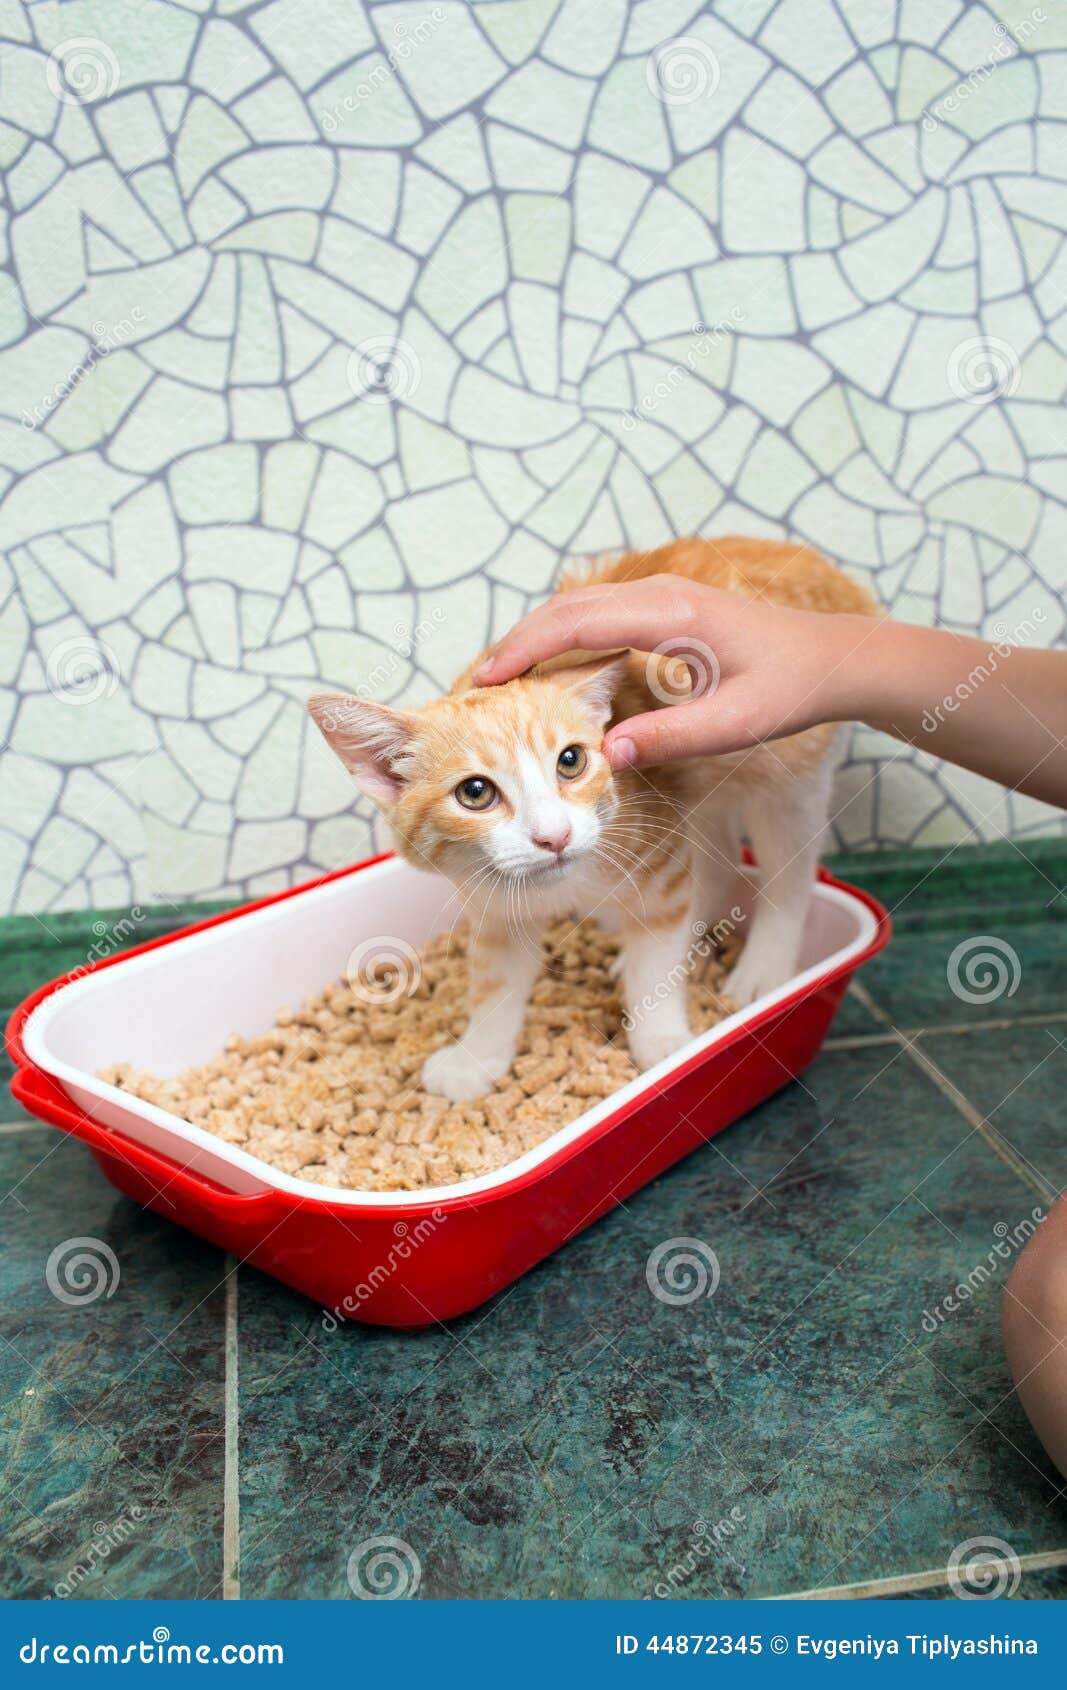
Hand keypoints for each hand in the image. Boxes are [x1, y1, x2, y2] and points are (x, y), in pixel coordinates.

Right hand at [474, 576, 874, 770]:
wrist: (836, 658)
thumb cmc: (793, 688)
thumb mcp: (736, 723)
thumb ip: (672, 737)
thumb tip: (606, 755)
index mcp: (670, 614)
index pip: (576, 623)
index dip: (525, 649)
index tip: (487, 679)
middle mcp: (661, 594)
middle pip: (567, 607)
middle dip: (519, 641)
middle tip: (479, 684)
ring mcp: (664, 596)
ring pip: (581, 606)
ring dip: (539, 636)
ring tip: (504, 679)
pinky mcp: (669, 608)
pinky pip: (602, 613)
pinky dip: (566, 635)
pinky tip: (554, 669)